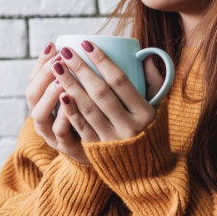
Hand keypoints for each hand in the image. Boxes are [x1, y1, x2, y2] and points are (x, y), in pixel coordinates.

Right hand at [25, 42, 90, 164]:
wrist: (103, 153)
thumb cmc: (95, 116)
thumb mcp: (86, 93)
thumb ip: (86, 74)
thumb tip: (90, 44)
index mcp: (44, 101)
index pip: (34, 78)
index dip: (41, 61)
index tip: (53, 45)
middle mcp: (43, 116)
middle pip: (32, 94)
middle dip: (44, 75)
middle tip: (59, 60)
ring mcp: (51, 133)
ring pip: (40, 114)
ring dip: (50, 95)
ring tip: (61, 80)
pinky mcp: (65, 147)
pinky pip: (59, 132)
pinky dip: (63, 117)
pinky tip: (70, 103)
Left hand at [50, 41, 164, 150]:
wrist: (146, 171)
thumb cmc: (151, 130)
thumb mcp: (159, 106)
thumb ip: (154, 80)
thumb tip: (144, 55)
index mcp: (144, 112)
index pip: (120, 81)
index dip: (102, 60)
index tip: (86, 44)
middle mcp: (128, 126)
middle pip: (100, 92)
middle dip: (81, 69)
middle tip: (66, 51)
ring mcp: (111, 140)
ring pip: (87, 109)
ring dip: (70, 85)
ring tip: (57, 67)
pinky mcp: (97, 150)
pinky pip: (81, 127)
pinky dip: (70, 110)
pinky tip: (60, 93)